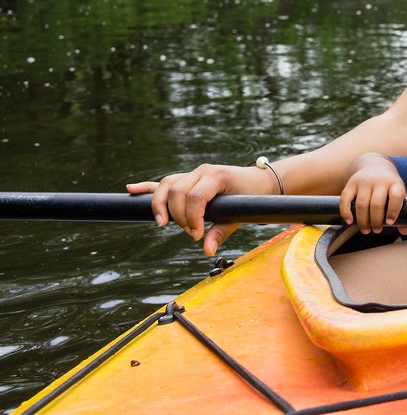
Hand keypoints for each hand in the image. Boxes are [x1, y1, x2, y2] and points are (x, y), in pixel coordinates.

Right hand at [126, 163, 274, 255]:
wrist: (260, 181)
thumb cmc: (252, 197)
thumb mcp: (240, 215)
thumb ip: (222, 232)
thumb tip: (207, 251)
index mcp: (217, 176)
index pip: (195, 196)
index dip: (192, 218)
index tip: (196, 236)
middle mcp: (203, 171)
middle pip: (177, 191)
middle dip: (179, 216)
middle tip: (191, 232)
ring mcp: (194, 173)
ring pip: (167, 185)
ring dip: (161, 206)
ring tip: (163, 224)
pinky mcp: (188, 178)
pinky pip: (165, 182)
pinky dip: (148, 187)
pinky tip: (131, 190)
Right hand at [338, 153, 406, 234]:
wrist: (374, 165)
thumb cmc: (388, 185)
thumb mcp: (398, 193)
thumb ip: (402, 211)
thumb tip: (405, 231)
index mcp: (394, 183)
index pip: (396, 196)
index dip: (393, 211)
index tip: (390, 222)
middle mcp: (379, 181)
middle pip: (377, 204)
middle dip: (376, 221)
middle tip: (377, 230)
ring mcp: (364, 182)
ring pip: (362, 204)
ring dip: (363, 220)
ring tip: (366, 230)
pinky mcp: (351, 184)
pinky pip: (345, 199)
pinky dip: (346, 212)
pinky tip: (349, 221)